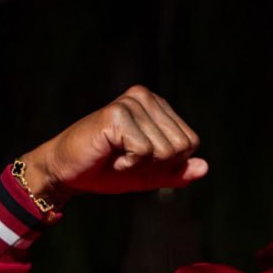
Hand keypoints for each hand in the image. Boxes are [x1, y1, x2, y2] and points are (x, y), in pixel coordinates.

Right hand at [19, 85, 207, 204]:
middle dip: (157, 164)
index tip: (140, 159)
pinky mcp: (116, 115)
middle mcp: (146, 97)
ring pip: (165, 150)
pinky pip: (144, 152)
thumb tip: (205, 168)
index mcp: (158, 106)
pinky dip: (128, 164)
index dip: (169, 163)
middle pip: (182, 146)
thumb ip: (178, 172)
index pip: (191, 143)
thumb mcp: (150, 174)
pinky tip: (110, 155)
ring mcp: (130, 103)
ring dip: (140, 165)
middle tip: (127, 159)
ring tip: (117, 155)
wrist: (67, 173)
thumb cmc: (107, 170)